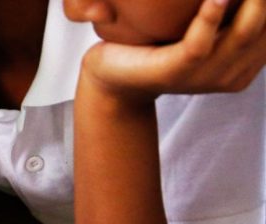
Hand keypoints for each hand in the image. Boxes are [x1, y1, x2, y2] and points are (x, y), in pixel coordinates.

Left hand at [81, 0, 265, 98]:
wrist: (112, 77)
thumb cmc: (157, 47)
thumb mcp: (202, 29)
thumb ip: (227, 12)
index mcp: (245, 64)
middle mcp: (232, 74)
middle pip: (263, 27)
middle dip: (265, 0)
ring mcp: (206, 76)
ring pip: (242, 34)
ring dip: (252, 1)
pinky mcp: (176, 72)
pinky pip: (200, 44)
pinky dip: (210, 16)